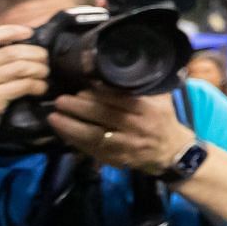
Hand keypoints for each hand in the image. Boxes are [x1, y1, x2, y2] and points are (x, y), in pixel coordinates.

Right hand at [0, 25, 48, 159]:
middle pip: (7, 52)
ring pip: (18, 67)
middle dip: (33, 53)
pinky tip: (40, 89)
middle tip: (45, 59)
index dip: (8, 31)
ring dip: (38, 69)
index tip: (28, 32)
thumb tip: (15, 48)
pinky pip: (20, 86)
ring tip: (45, 74)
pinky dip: (36, 85)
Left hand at [48, 88, 194, 174]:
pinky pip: (92, 150)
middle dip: (80, 108)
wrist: (172, 152)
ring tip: (54, 117)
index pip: (120, 100)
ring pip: (95, 136)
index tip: (82, 88)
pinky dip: (75, 141)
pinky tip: (63, 132)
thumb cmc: (164, 120)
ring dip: (72, 127)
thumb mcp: (162, 99)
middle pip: (105, 116)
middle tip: (61, 100)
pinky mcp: (116, 159)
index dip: (99, 94)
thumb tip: (120, 66)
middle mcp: (137, 128)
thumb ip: (144, 85)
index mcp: (149, 110)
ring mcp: (126, 146)